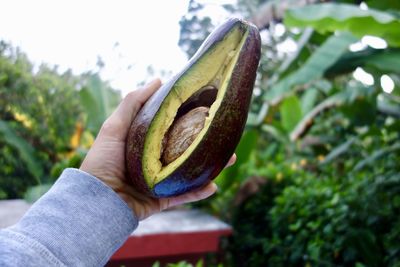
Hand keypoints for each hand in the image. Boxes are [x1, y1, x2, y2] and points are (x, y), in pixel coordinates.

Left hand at [80, 79, 235, 219]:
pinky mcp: (162, 198)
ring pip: (191, 172)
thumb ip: (133, 103)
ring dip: (211, 167)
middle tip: (226, 135)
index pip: (174, 127)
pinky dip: (199, 192)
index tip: (208, 108)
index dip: (190, 118)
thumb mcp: (114, 127)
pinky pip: (184, 196)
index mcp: (147, 142)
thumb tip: (158, 81)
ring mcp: (160, 180)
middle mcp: (156, 160)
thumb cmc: (102, 161)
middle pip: (187, 149)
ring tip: (229, 159)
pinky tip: (213, 186)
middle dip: (207, 143)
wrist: (96, 200)